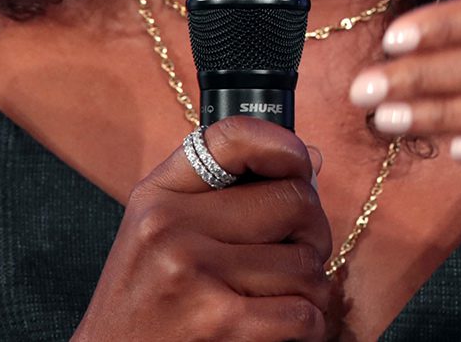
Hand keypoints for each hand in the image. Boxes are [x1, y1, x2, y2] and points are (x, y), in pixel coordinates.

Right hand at [74, 116, 333, 341]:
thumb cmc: (148, 300)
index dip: (284, 145)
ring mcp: (193, 274)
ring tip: (281, 298)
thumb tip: (313, 160)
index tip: (300, 167)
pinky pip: (304, 313)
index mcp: (159, 196)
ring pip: (307, 264)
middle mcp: (170, 227)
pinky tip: (284, 328)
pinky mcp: (220, 324)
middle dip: (311, 232)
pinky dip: (309, 325)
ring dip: (310, 288)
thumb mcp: (161, 233)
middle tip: (295, 254)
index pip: (234, 137)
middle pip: (294, 201)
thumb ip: (226, 191)